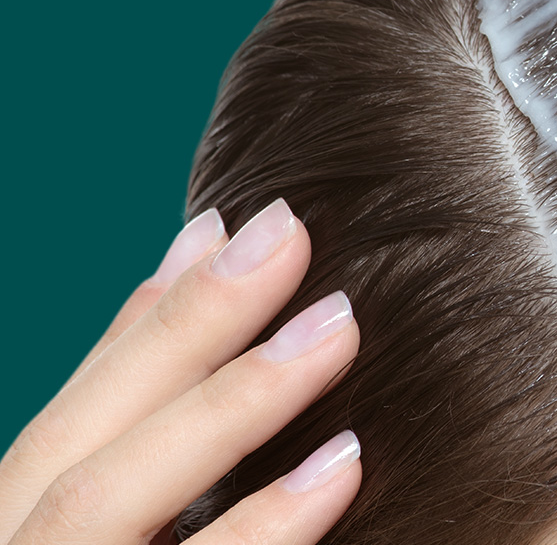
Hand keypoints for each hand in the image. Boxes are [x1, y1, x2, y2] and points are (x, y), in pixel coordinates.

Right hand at [1, 199, 360, 544]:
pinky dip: (262, 525)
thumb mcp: (114, 530)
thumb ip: (150, 461)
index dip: (144, 322)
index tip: (226, 226)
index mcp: (15, 532)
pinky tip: (340, 467)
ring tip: (337, 330)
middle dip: (183, 327)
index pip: (67, 416)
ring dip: (228, 405)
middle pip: (76, 435)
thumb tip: (207, 293)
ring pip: (105, 494)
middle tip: (290, 233)